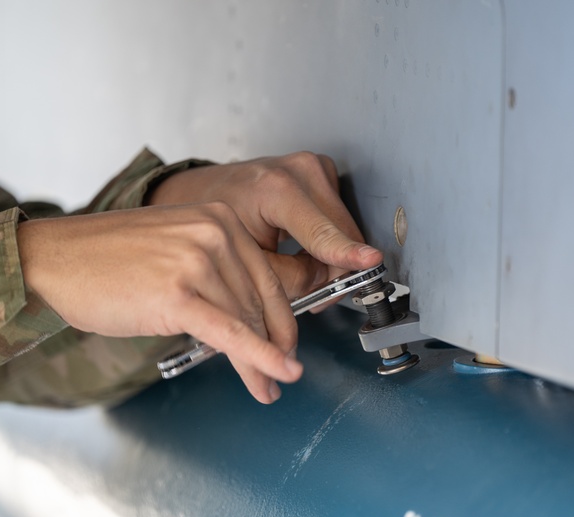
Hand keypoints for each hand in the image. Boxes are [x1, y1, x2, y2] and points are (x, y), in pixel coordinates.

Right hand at [17, 204, 301, 403]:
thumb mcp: (174, 249)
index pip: (268, 276)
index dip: (283, 319)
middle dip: (275, 345)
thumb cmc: (106, 260)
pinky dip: (259, 359)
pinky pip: (231, 334)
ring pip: (247, 323)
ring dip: (262, 362)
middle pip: (261, 302)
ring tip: (266, 388)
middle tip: (282, 374)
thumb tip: (253, 317)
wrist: (54, 260)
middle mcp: (215, 233)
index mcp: (219, 218)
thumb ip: (216, 272)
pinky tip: (276, 376)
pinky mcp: (178, 295)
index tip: (288, 345)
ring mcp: (197, 262)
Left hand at [148, 152, 382, 298]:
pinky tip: (303, 247)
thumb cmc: (215, 225)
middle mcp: (301, 170)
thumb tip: (327, 284)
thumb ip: (290, 278)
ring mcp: (315, 167)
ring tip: (299, 268)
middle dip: (333, 269)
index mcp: (275, 188)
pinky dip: (328, 239)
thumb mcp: (246, 260)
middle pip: (342, 233)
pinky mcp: (322, 171)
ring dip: (332, 256)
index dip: (346, 253)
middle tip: (311, 293)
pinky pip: (340, 218)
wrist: (203, 195)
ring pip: (345, 228)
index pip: (321, 231)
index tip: (370, 262)